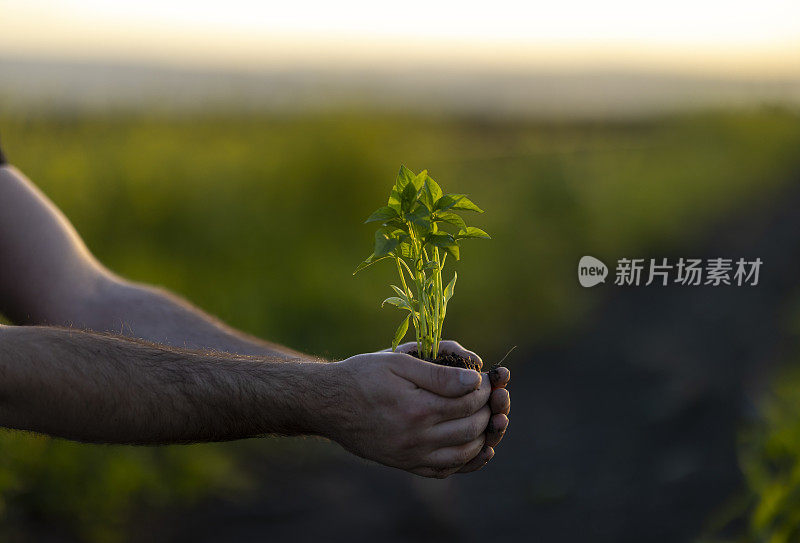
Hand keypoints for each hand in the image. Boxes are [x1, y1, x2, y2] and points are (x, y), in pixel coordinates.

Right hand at [327, 351, 490, 477]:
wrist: (329, 403)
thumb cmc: (363, 375)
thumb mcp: (398, 362)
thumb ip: (438, 372)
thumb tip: (474, 380)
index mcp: (417, 408)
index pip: (468, 402)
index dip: (483, 389)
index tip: (484, 379)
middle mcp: (416, 438)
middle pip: (471, 429)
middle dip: (487, 411)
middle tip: (489, 397)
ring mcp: (410, 455)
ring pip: (463, 454)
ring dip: (482, 437)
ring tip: (483, 418)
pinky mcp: (404, 464)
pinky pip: (444, 471)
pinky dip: (464, 461)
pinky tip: (471, 445)